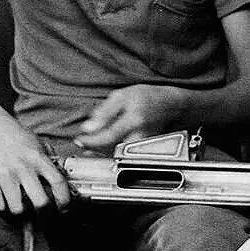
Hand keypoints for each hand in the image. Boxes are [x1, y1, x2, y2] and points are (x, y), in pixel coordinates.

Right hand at [0, 121, 71, 214]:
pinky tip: (6, 201)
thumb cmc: (11, 134)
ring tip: (22, 209)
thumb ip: (47, 157)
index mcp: (36, 157)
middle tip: (43, 215)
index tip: (63, 207)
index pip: (58, 182)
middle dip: (44, 214)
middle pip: (40, 202)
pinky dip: (3, 207)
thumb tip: (60, 173)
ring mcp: (5, 174)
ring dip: (21, 212)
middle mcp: (22, 167)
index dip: (65, 199)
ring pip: (18, 208)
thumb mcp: (34, 141)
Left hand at [74, 84, 188, 150]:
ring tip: (90, 146)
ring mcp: (143, 145)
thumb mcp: (122, 96)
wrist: (170, 104)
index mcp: (133, 120)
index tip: (79, 141)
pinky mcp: (144, 150)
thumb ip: (104, 112)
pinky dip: (111, 151)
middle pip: (111, 150)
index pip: (107, 136)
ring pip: (117, 154)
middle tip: (82, 144)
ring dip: (101, 152)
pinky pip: (124, 153)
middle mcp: (139, 136)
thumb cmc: (147, 97)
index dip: (91, 141)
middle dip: (94, 149)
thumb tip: (88, 127)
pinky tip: (103, 148)